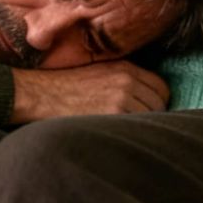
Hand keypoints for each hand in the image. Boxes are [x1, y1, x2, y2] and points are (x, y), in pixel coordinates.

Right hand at [9, 61, 169, 122]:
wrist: (41, 95)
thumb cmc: (67, 86)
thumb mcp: (100, 72)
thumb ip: (125, 79)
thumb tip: (147, 99)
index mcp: (125, 68)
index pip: (161, 88)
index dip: (158, 102)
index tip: (149, 111)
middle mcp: (126, 81)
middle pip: (159, 104)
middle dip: (151, 116)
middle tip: (135, 124)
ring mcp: (120, 98)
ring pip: (149, 118)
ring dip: (141, 126)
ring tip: (124, 130)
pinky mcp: (111, 115)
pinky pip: (135, 128)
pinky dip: (130, 134)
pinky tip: (117, 135)